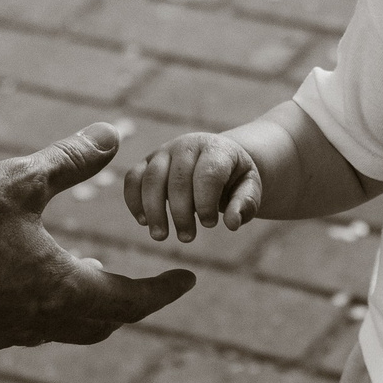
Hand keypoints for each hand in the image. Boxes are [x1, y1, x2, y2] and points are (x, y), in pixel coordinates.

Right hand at [0, 123, 194, 350]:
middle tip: (144, 288)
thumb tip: (114, 135)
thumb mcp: (18, 180)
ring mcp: (0, 336)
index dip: (163, 289)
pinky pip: (17, 331)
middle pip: (100, 324)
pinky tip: (23, 292)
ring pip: (58, 330)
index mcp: (61, 289)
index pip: (131, 299)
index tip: (188, 279)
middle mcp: (38, 322)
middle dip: (127, 305)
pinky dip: (37, 313)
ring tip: (88, 282)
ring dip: (81, 310)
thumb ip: (70, 160)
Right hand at [124, 132, 263, 241]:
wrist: (217, 159)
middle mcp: (187, 145)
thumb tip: (232, 224)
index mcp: (216, 148)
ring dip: (153, 210)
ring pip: (151, 178)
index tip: (210, 224)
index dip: (206, 202)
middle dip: (180, 212)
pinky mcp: (147, 162)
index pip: (208, 174)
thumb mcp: (249, 187)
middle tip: (187, 238)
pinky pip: (132, 179)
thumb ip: (245, 203)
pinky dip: (134, 201)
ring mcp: (164, 152)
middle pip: (177, 178)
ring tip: (161, 236)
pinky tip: (144, 222)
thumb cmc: (234, 177)